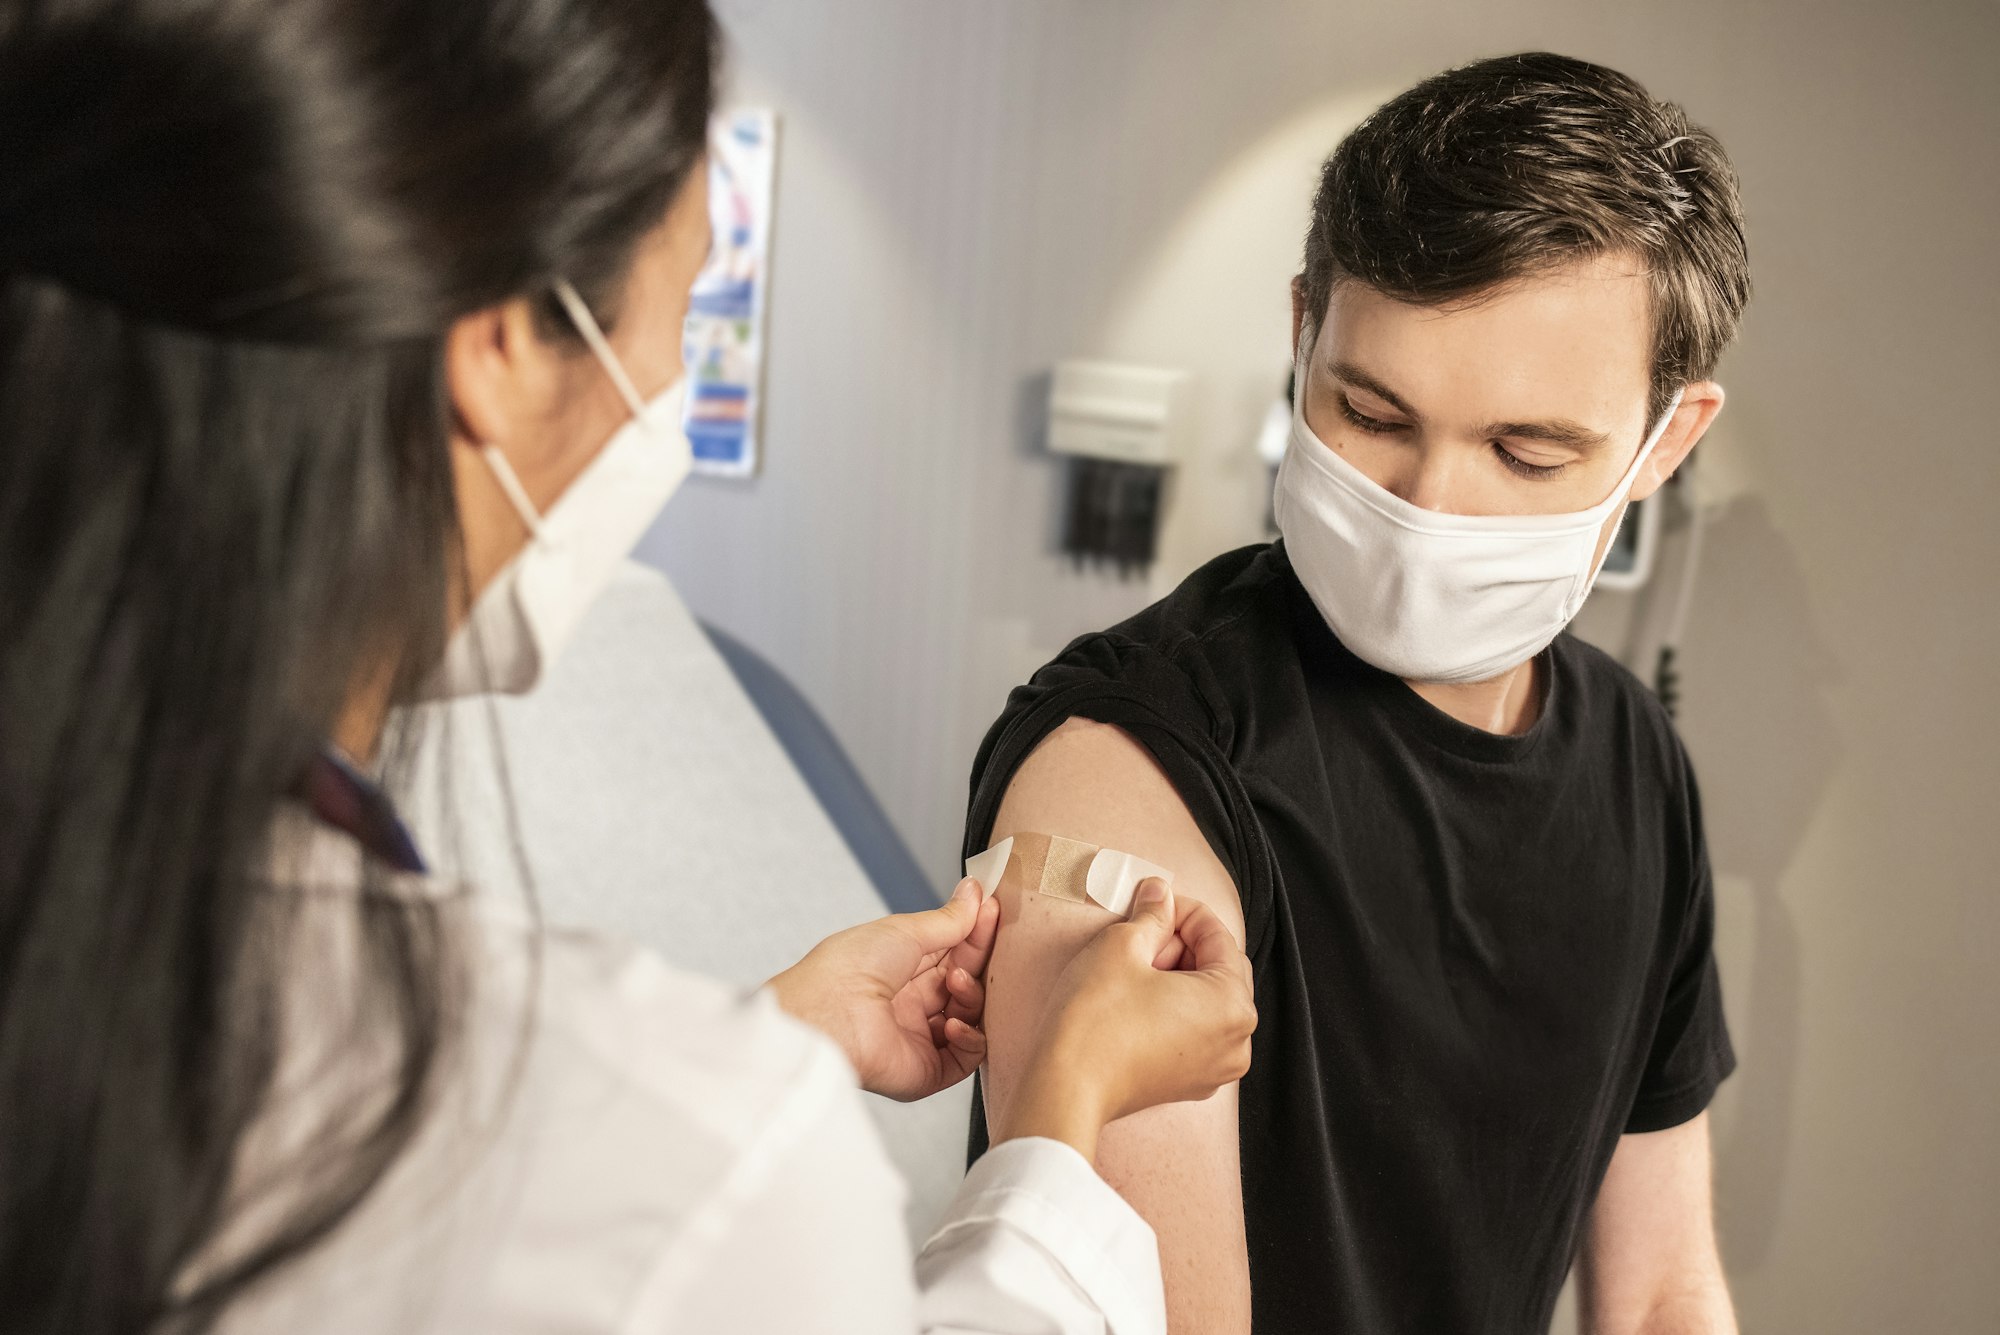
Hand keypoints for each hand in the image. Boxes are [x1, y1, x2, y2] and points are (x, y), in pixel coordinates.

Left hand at [766, 878, 1000, 1101]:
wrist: (826, 1014)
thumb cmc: (849, 968)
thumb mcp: (904, 931)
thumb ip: (947, 919)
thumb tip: (974, 894)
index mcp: (900, 970)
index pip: (952, 952)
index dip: (974, 933)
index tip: (992, 910)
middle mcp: (910, 1004)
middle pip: (965, 983)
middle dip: (978, 960)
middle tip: (989, 938)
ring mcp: (919, 1038)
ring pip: (970, 1018)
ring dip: (972, 996)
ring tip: (957, 982)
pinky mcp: (925, 1071)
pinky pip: (965, 1058)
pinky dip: (970, 1039)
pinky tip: (953, 1022)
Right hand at [996, 879, 1255, 1161]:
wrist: (1066, 1087)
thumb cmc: (1095, 1020)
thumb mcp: (1121, 946)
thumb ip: (1151, 914)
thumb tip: (1160, 893)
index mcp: (1233, 1004)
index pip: (1218, 937)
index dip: (1183, 911)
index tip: (1154, 901)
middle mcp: (1236, 1041)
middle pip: (1218, 970)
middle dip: (1181, 945)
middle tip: (1140, 934)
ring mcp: (1215, 1069)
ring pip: (1206, 1001)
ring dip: (1176, 976)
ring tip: (1134, 967)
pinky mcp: (1188, 1084)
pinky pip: (1193, 1031)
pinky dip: (1173, 1008)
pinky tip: (1136, 999)